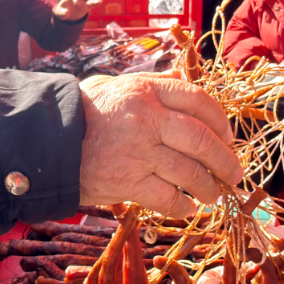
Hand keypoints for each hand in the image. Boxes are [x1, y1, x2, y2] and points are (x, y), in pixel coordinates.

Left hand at [54, 0, 101, 21]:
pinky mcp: (86, 7)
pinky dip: (96, 3)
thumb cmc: (61, 12)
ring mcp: (83, 2)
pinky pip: (91, 4)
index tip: (77, 2)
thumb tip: (67, 13)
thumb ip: (62, 13)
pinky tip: (100, 2)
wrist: (66, 15)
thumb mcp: (59, 13)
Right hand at [78, 75, 242, 218]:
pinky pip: (167, 197)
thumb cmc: (85, 112)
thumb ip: (153, 83)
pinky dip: (182, 206)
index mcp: (146, 90)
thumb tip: (184, 76)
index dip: (220, 121)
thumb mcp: (119, 84)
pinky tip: (187, 208)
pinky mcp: (127, 181)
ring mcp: (138, 152)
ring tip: (214, 195)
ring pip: (190, 172)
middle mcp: (146, 119)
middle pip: (201, 140)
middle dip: (225, 160)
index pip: (198, 100)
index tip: (228, 137)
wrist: (48, 139)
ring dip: (208, 187)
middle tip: (235, 173)